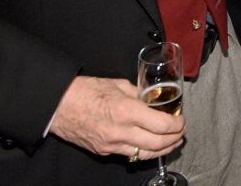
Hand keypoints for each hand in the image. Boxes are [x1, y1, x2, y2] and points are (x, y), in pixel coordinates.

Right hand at [48, 75, 184, 159]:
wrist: (58, 105)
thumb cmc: (86, 91)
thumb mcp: (119, 85)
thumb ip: (139, 94)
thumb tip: (154, 100)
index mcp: (127, 111)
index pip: (162, 125)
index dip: (177, 125)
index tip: (182, 121)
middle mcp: (121, 131)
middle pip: (158, 143)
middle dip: (175, 139)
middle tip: (181, 132)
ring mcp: (112, 145)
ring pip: (146, 154)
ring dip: (163, 149)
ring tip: (172, 142)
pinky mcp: (104, 151)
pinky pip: (130, 155)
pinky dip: (145, 151)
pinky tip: (152, 145)